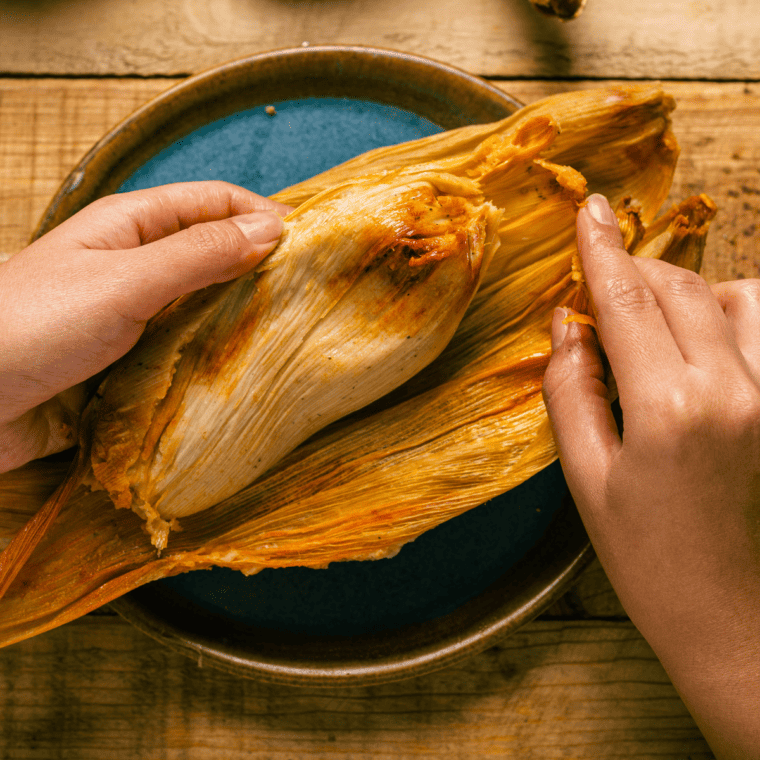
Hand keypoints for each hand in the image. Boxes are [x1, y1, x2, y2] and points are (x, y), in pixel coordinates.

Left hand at [0, 181, 289, 472]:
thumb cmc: (31, 326)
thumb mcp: (124, 281)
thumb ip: (198, 255)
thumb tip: (270, 228)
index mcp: (132, 226)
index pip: (214, 203)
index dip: (262, 214)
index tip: (312, 244)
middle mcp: (137, 267)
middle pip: (214, 255)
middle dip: (261, 269)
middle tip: (312, 295)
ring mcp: (135, 318)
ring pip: (205, 308)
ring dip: (241, 320)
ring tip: (289, 337)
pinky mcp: (130, 365)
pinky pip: (186, 355)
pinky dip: (216, 360)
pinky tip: (244, 375)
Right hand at [542, 194, 759, 757]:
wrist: (736, 623)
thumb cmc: (651, 561)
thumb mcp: (588, 480)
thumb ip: (572, 393)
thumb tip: (567, 329)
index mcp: (669, 407)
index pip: (627, 304)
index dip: (602, 252)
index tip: (590, 210)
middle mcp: (734, 389)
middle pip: (679, 289)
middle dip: (634, 269)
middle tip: (598, 277)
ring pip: (735, 295)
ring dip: (684, 288)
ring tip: (646, 312)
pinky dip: (731, 311)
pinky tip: (701, 335)